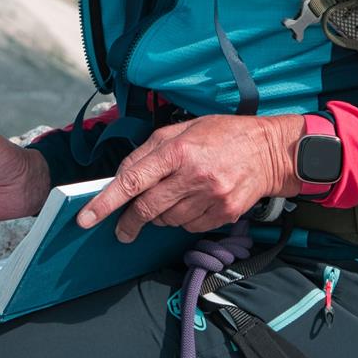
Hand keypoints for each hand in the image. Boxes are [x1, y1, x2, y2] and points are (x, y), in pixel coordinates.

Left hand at [75, 114, 302, 242]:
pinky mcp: (224, 214)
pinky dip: (182, 220)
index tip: (86, 218)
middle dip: (128, 222)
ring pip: (167, 221)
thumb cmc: (223, 135)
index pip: (133, 181)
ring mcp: (211, 197)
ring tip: (172, 198)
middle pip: (147, 209)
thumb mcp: (183, 128)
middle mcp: (193, 176)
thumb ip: (149, 151)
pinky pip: (189, 226)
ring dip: (159, 216)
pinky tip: (192, 203)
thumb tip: (123, 176)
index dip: (106, 202)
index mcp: (178, 150)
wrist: (270, 151)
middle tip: (121, 229)